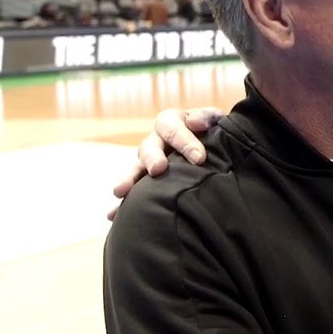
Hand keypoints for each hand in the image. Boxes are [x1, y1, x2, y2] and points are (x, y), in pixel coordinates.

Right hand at [106, 107, 223, 219]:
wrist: (218, 151)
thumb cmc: (217, 133)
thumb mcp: (216, 121)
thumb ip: (209, 118)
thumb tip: (196, 122)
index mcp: (173, 122)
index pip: (172, 126)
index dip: (184, 140)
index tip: (199, 158)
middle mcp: (157, 141)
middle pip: (149, 147)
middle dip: (152, 158)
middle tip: (158, 169)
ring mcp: (149, 162)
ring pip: (136, 168)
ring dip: (129, 179)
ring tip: (121, 191)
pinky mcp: (146, 182)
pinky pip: (132, 192)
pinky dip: (121, 204)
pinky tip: (114, 215)